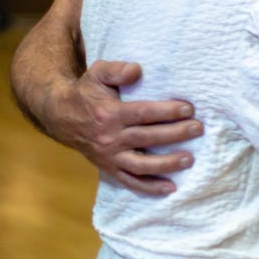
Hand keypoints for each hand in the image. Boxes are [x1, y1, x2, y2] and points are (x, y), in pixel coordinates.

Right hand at [58, 60, 203, 195]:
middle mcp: (109, 138)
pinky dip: (150, 188)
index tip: (189, 109)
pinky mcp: (110, 168)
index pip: (143, 114)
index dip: (167, 112)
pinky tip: (171, 188)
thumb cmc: (86, 92)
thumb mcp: (97, 73)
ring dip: (167, 164)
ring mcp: (110, 156)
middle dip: (175, 134)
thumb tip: (136, 70)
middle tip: (198, 129)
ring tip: (190, 159)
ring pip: (142, 165)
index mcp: (109, 114)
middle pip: (147, 138)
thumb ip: (116, 70)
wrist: (61, 116)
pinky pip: (130, 182)